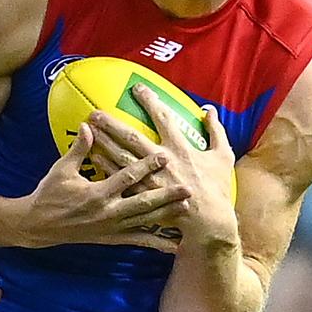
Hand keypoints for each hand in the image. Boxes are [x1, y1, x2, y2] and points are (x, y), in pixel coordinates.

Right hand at [16, 123, 187, 250]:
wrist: (38, 225)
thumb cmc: (50, 194)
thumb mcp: (62, 169)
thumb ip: (78, 148)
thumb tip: (88, 125)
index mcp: (97, 193)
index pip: (127, 177)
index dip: (146, 166)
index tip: (165, 157)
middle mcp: (108, 212)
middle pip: (143, 203)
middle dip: (167, 196)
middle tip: (188, 189)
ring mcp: (111, 227)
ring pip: (145, 222)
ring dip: (167, 216)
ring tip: (187, 210)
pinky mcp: (112, 238)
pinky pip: (138, 240)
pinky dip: (157, 243)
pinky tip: (175, 246)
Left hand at [89, 86, 236, 240]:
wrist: (209, 223)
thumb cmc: (217, 189)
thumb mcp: (222, 157)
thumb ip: (216, 131)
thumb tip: (209, 110)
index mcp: (181, 149)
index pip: (163, 118)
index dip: (150, 101)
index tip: (137, 88)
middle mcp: (163, 162)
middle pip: (133, 138)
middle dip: (113, 124)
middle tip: (96, 112)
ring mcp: (151, 180)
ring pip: (122, 157)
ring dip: (104, 142)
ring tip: (90, 130)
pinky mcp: (144, 195)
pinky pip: (120, 179)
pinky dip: (106, 166)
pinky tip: (92, 156)